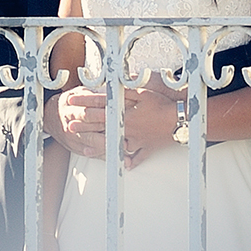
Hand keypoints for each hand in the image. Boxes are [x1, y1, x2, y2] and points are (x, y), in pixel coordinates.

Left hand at [57, 88, 178, 168]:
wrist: (181, 121)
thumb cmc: (162, 105)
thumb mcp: (143, 93)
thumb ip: (124, 90)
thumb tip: (110, 86)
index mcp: (125, 114)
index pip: (99, 107)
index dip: (84, 102)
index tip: (71, 101)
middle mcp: (127, 129)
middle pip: (102, 128)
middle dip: (84, 126)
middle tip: (69, 126)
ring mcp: (136, 140)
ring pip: (114, 145)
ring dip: (98, 147)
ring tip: (84, 148)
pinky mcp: (147, 147)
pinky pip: (136, 156)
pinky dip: (128, 160)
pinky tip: (121, 164)